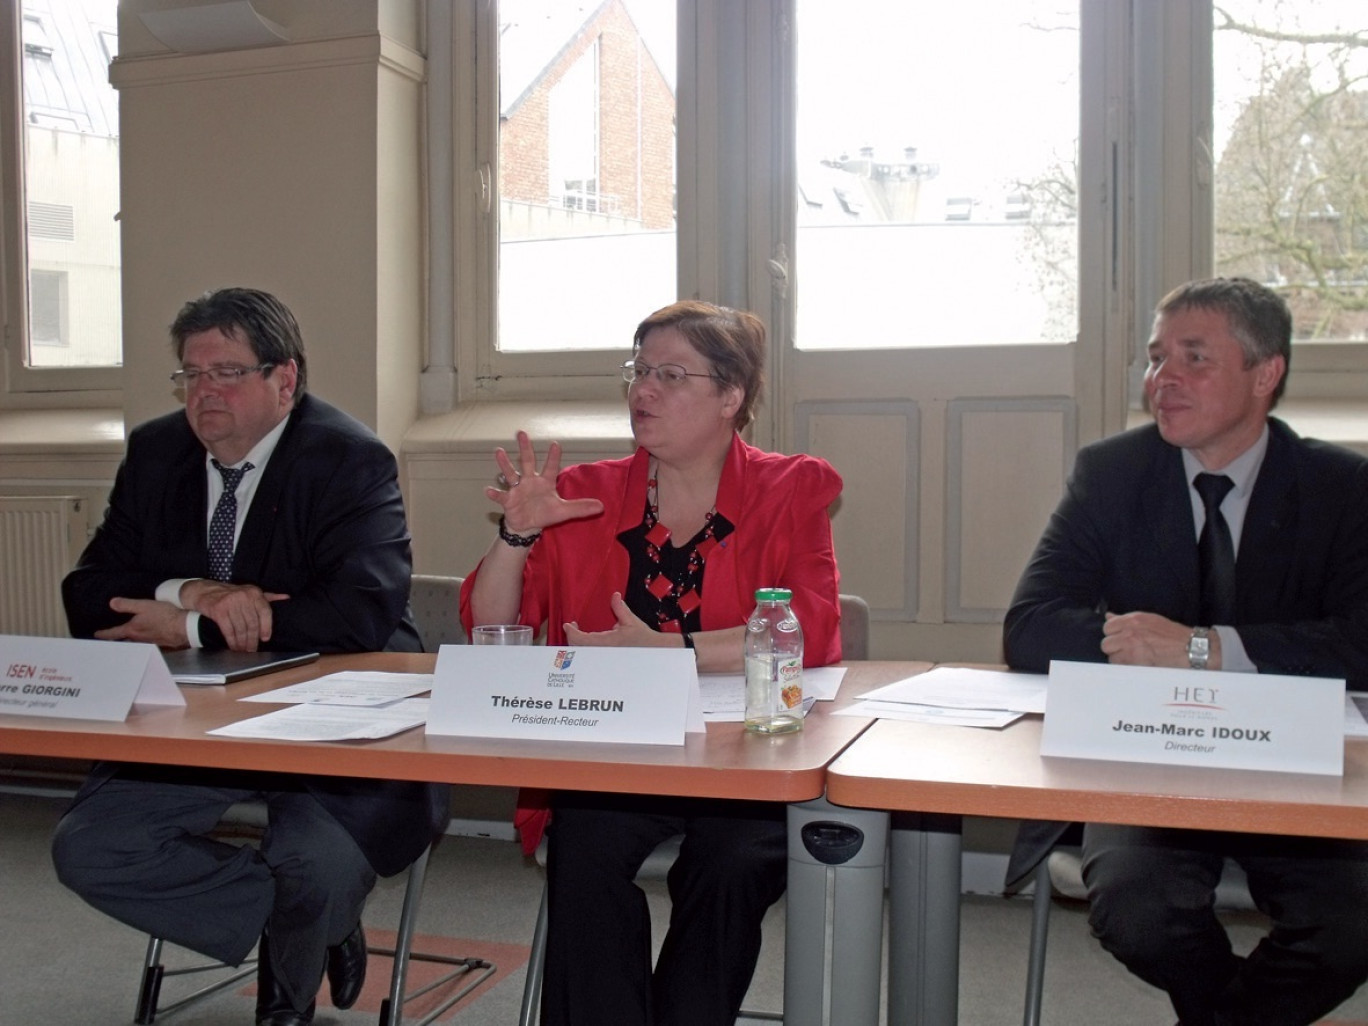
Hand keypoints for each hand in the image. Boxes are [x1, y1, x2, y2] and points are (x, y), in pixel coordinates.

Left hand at [95, 598, 190, 647]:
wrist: (184, 627)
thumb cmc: (164, 615)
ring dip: (128, 644)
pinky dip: (142, 645)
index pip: (113, 633)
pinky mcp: (160, 646)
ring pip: (134, 645)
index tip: (96, 635)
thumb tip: (111, 603)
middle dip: (116, 642)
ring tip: (125, 642)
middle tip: (110, 642)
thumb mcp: (144, 605)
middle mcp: (138, 640)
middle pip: (123, 643)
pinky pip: (146, 646)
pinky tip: (146, 642)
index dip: (103, 634)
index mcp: (132, 630)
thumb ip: (127, 604)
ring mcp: (149, 644)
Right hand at [178, 580, 288, 651]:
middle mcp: (244, 596)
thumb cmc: (230, 594)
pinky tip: (233, 647)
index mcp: (254, 592)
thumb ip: (268, 596)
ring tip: (243, 651)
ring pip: (241, 628)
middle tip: (252, 650)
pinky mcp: (218, 610)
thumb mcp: (250, 592)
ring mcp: (231, 603)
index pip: (265, 612)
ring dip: (242, 643)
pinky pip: (228, 630)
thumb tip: (287, 598)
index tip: (265, 639)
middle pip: (253, 623)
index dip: (266, 627)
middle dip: (253, 639)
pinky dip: (231, 641)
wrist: (203, 591)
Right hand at [486, 430, 603, 534]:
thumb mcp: (564, 511)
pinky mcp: (508, 500)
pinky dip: (494, 493)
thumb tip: (602, 506)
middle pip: (527, 461)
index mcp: (545, 482)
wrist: (527, 525)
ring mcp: (518, 489)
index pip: (550, 466)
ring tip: (498, 451)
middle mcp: (530, 481)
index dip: (553, 456)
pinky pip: (500, 496)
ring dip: (504, 464)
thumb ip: (581, 507)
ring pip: (510, 473)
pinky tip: (488, 490)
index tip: (555, 443)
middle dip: (524, 448)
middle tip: (521, 432)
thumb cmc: (544, 514)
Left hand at [564, 593, 676, 648]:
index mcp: (605, 642)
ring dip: (578, 644)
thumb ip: (619, 608)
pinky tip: (588, 643)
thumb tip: (614, 596)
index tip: (568, 625)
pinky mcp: (606, 661)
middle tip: (573, 627)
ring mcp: (603, 659)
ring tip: (578, 634)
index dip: (571, 632)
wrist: (654, 652)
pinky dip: (585, 649)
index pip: (580, 639)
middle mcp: (602, 652)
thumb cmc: (643, 639)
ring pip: (583, 654)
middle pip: (577, 649)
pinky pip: (590, 656)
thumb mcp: (631, 621)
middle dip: (572, 637)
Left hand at [1101, 611, 1198, 667]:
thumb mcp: (1150, 620)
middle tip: (1127, 651)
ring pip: (1112, 658)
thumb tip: (1109, 616)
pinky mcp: (1135, 663)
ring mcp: (1131, 649)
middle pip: (1106, 643)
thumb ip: (1127, 619)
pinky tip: (1138, 666)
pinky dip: (1127, 668)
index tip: (1120, 638)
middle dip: (1115, 648)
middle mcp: (1129, 633)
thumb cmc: (1173, 635)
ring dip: (1120, 660)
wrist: (1191, 649)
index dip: (1113, 634)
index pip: (1107, 627)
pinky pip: (1121, 668)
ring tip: (1135, 659)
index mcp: (1133, 620)